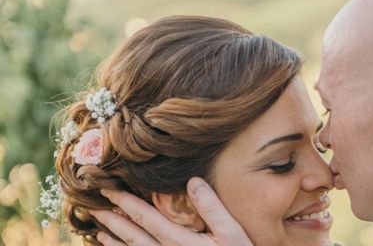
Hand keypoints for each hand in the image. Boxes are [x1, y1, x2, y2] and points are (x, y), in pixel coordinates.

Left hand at [91, 177, 252, 245]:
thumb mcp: (231, 232)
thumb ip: (211, 207)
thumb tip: (192, 181)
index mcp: (179, 241)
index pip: (144, 217)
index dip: (125, 202)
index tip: (108, 190)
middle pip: (132, 236)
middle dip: (112, 220)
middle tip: (93, 207)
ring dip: (114, 243)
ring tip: (99, 233)